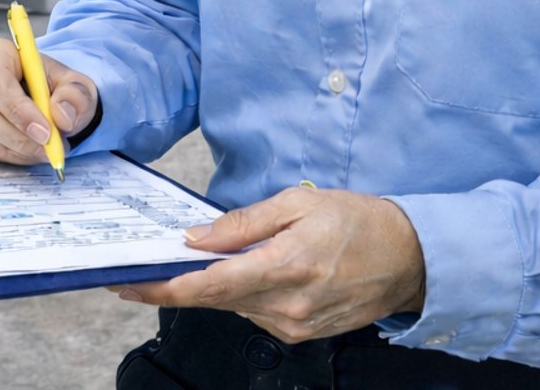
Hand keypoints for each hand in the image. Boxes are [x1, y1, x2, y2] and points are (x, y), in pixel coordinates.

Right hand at [0, 36, 97, 165]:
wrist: (44, 98)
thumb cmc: (54, 86)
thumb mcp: (75, 84)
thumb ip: (75, 95)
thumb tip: (63, 116)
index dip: (16, 108)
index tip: (44, 131)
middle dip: (18, 136)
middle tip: (50, 148)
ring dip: (17, 149)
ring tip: (47, 150)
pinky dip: (10, 156)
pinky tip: (30, 152)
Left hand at [115, 187, 425, 344]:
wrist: (409, 259)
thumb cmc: (357, 222)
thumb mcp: (297, 204)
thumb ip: (242, 223)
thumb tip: (196, 238)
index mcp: (284, 268)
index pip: (209, 286)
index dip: (164, 288)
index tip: (130, 285)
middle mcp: (286, 307)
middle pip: (214, 300)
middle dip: (176, 286)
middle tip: (142, 271)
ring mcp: (294, 326)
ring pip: (233, 308)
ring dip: (212, 288)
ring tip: (202, 262)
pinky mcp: (301, 334)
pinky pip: (255, 314)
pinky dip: (241, 295)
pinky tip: (245, 273)